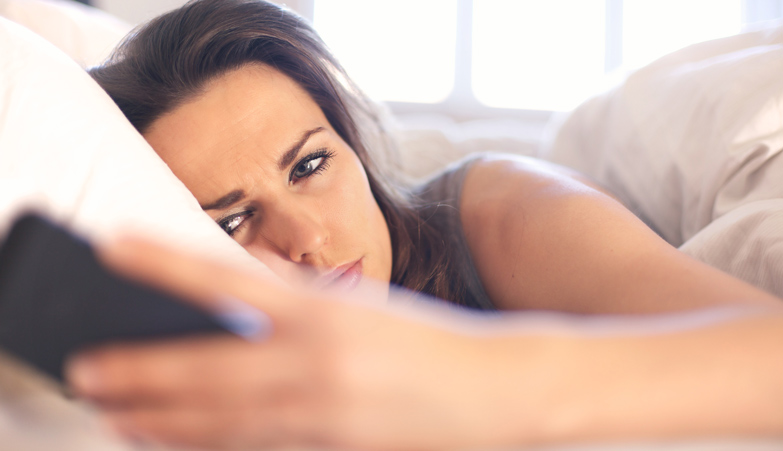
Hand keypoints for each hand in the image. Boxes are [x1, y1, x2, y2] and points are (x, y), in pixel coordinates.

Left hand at [65, 237, 536, 449]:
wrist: (492, 389)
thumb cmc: (426, 338)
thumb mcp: (361, 301)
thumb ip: (296, 288)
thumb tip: (239, 271)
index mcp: (324, 312)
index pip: (227, 279)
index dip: (164, 262)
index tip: (113, 245)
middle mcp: (316, 361)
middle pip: (205, 369)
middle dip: (136, 371)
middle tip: (83, 369)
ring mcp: (321, 413)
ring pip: (218, 420)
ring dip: (155, 418)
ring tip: (109, 411)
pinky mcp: (330, 449)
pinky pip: (251, 448)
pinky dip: (202, 443)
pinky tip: (168, 440)